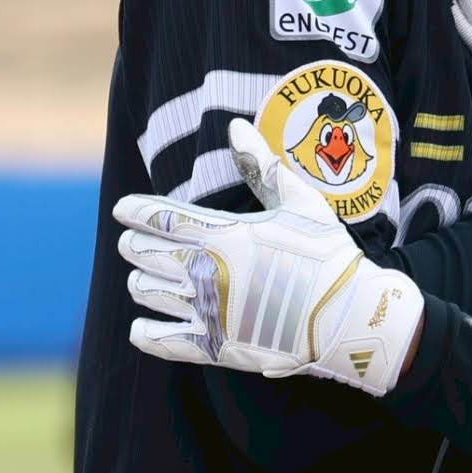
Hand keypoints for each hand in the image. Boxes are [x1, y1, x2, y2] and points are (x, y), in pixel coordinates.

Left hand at [112, 117, 423, 395]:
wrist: (348, 316)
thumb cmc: (327, 254)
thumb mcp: (301, 202)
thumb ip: (262, 165)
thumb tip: (234, 126)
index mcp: (223, 235)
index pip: (160, 218)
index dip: (135, 210)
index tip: (123, 208)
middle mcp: (206, 272)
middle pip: (143, 254)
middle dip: (135, 244)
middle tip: (138, 242)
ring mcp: (206, 312)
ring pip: (146, 291)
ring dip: (142, 280)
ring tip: (150, 277)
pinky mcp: (212, 346)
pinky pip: (158, 340)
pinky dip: (144, 330)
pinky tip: (144, 323)